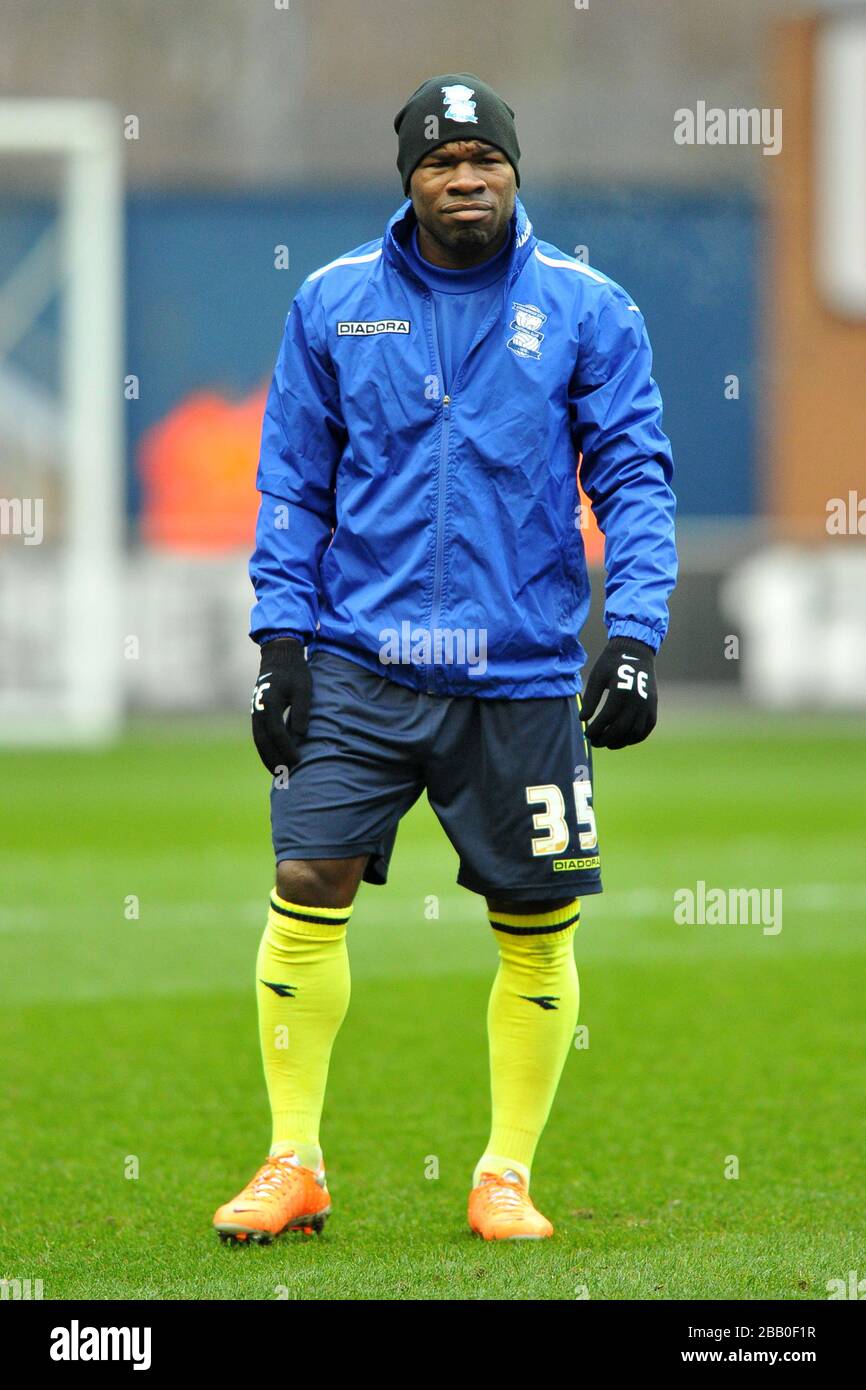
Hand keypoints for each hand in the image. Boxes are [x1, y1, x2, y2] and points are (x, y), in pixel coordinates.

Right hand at [251, 639, 311, 773]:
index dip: (287, 749)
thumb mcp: (303, 689)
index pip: (277, 733)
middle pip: (263, 741)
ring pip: (258, 740)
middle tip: (286, 775)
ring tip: (278, 773)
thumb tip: (301, 734)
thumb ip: (301, 711)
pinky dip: (265, 749)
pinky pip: (259, 735)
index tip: (298, 761)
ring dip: (267, 757)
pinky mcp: (257, 713)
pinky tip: (273, 758)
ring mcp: (255, 712)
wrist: (279, 657)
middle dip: (274, 760)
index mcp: (269, 703)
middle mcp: (258, 710)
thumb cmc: (295, 672)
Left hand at [580, 638, 656, 748]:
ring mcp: (648, 705)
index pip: (607, 718)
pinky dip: (634, 738)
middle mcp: (638, 700)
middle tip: (594, 742)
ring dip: (620, 742)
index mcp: (622, 690)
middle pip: (621, 729)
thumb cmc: (611, 663)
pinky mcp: (653, 707)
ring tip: (607, 743)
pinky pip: (646, 729)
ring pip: (635, 732)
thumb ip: (590, 699)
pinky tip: (622, 740)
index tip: (586, 734)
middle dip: (606, 739)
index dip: (596, 729)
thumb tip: (583, 720)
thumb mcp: (597, 677)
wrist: (635, 651)